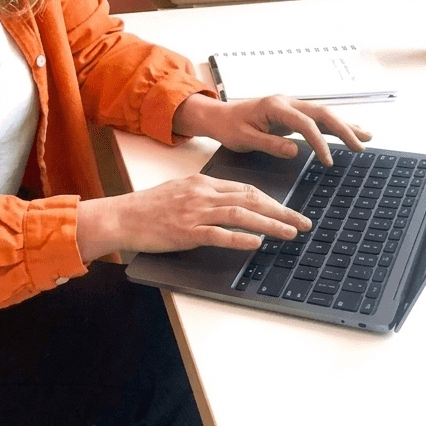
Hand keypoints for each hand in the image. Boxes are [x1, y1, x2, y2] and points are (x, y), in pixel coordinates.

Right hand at [76, 174, 311, 262]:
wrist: (122, 216)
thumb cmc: (148, 207)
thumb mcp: (179, 191)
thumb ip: (205, 195)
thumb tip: (231, 203)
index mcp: (203, 183)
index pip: (246, 189)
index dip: (271, 200)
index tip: (288, 210)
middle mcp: (202, 194)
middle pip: (251, 199)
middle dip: (281, 211)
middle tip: (303, 221)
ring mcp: (195, 212)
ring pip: (241, 214)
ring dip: (270, 224)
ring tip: (290, 232)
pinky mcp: (186, 231)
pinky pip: (219, 234)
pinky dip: (241, 238)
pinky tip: (257, 243)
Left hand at [173, 92, 371, 165]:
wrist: (218, 116)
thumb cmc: (228, 127)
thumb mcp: (243, 139)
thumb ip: (269, 144)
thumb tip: (295, 150)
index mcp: (275, 106)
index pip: (305, 123)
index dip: (319, 141)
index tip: (328, 161)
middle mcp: (287, 102)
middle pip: (322, 113)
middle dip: (344, 129)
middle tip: (361, 147)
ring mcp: (291, 107)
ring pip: (324, 114)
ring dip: (345, 126)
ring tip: (367, 137)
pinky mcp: (292, 114)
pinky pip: (317, 120)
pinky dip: (335, 127)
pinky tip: (350, 132)